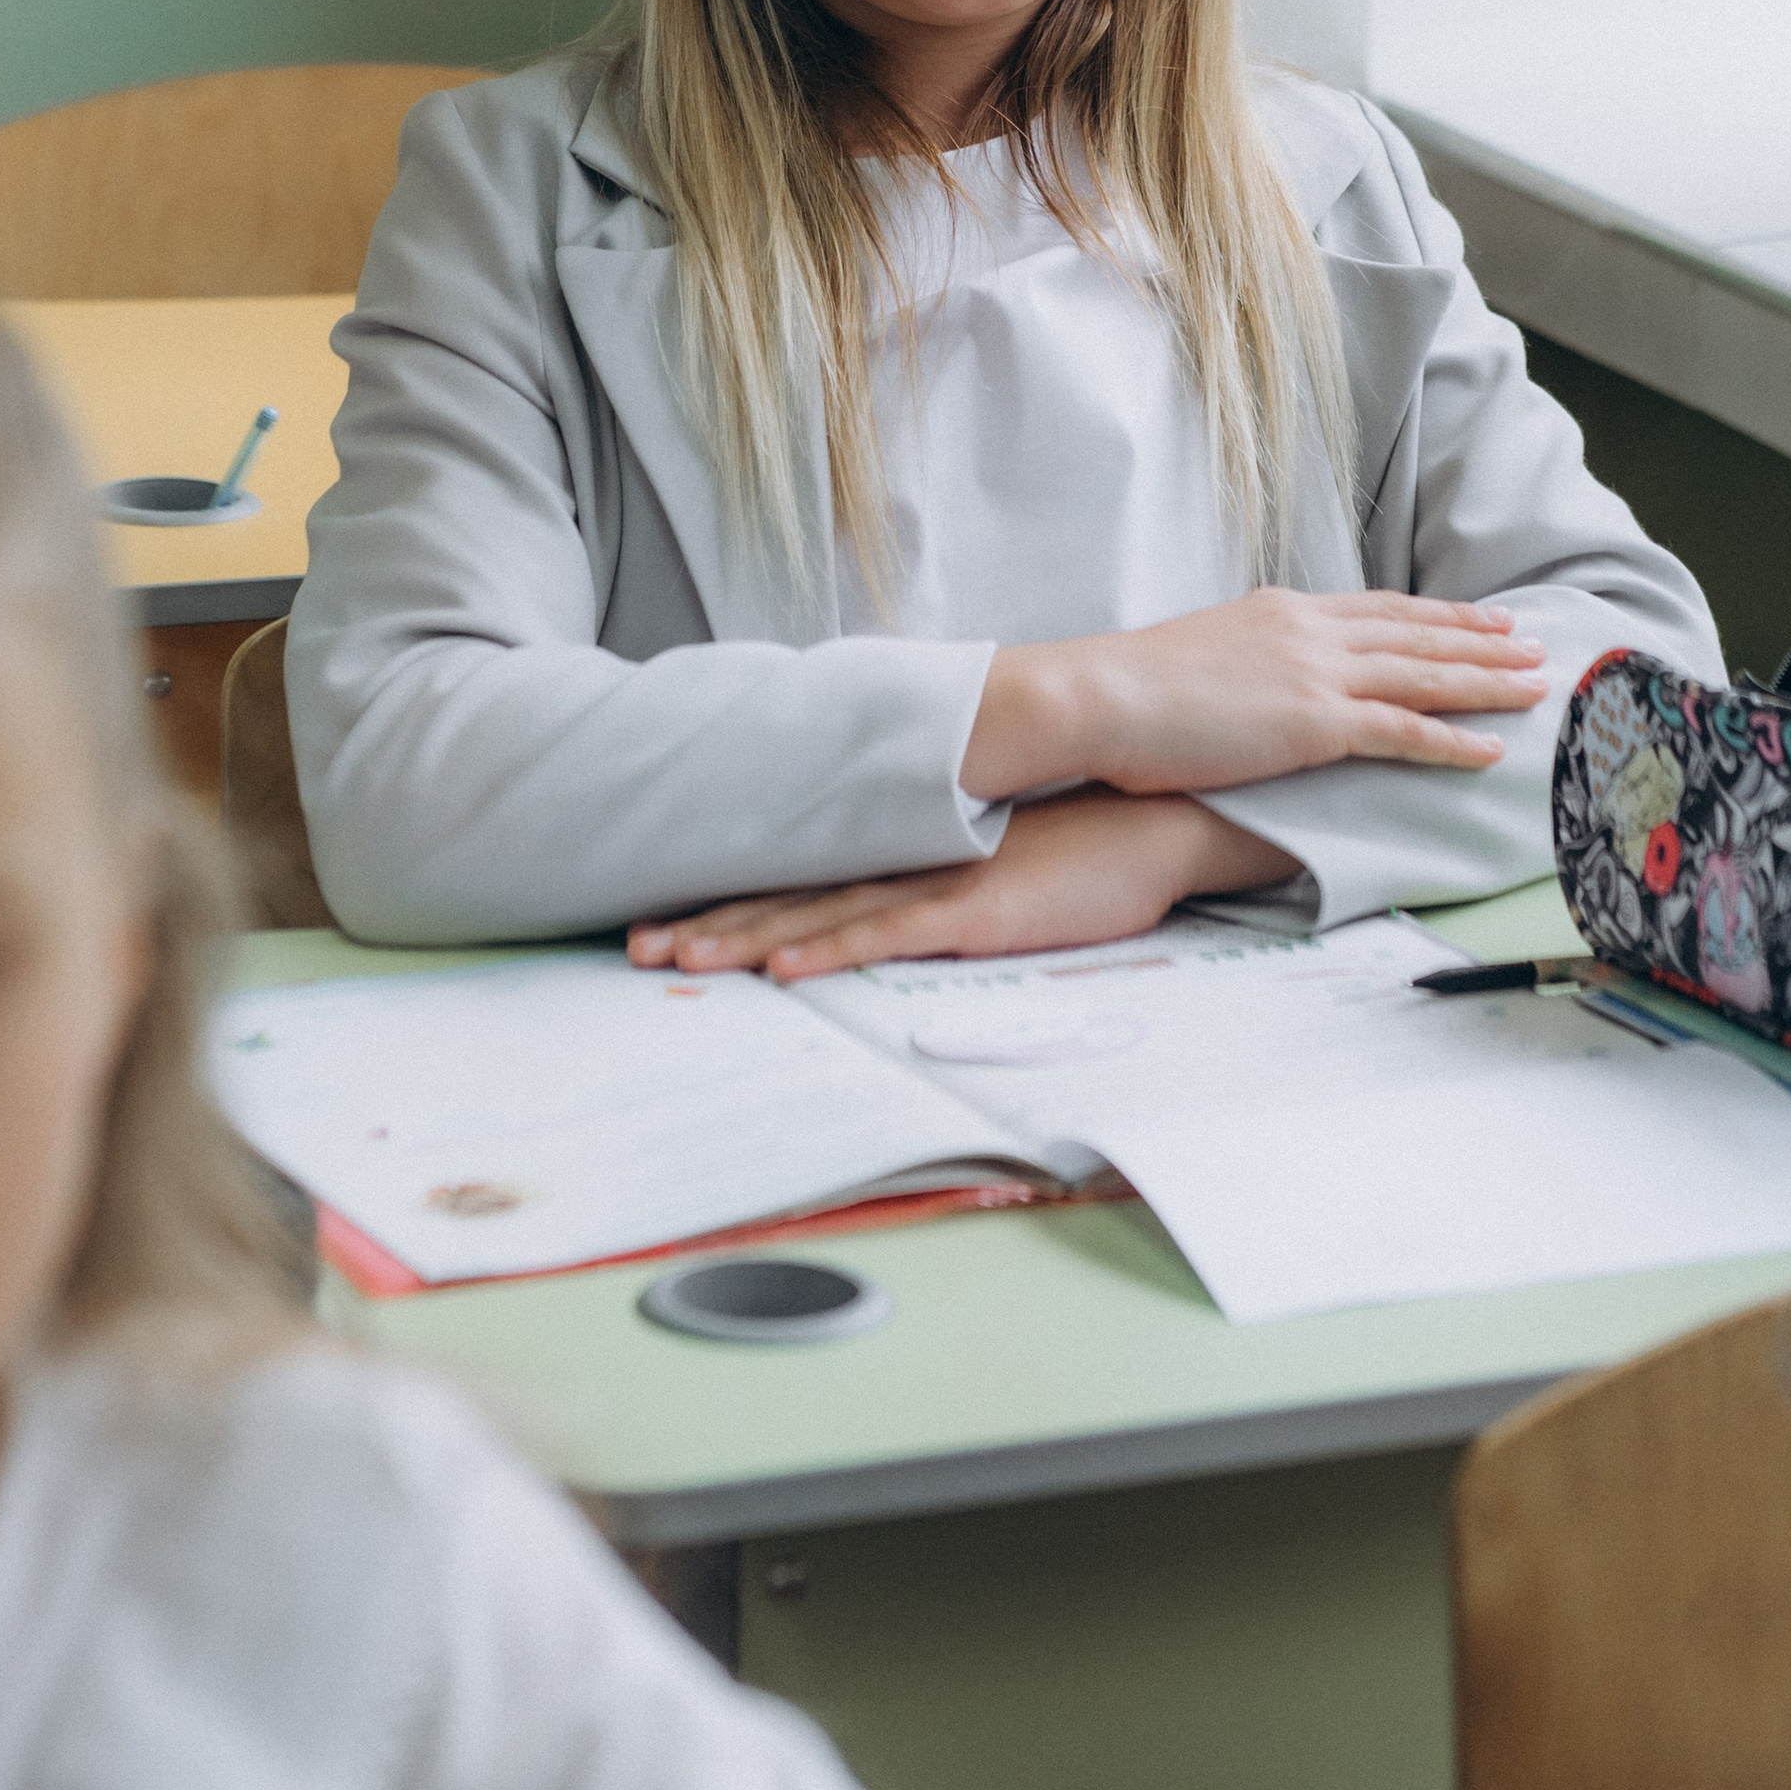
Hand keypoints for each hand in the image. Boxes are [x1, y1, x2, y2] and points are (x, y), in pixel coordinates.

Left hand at [626, 792, 1296, 981]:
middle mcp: (905, 861)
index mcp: (904, 851)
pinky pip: (891, 934)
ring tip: (678, 960)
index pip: (798, 880)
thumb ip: (936, 877)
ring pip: (821, 916)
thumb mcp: (990, 859)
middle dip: (707, 925)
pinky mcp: (977, 911)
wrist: (1155, 821)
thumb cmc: (1078, 845)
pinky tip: (784, 968)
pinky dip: (832, 951)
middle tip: (635, 951)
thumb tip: (886, 903)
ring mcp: (937, 884)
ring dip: (744, 940)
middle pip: (788, 897)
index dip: (727, 903)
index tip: (662, 925)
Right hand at [963, 590, 1547, 801]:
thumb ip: (1251, 657)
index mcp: (1283, 610)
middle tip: (1532, 643)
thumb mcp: (1204, 652)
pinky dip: (1452, 741)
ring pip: (1423, 674)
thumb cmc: (1133, 689)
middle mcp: (1310, 630)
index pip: (1379, 610)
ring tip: (1534, 684)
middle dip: (1479, 640)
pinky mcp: (1313, 723)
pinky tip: (1491, 748)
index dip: (1436, 616)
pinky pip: (1402, 731)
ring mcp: (1315, 674)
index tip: (1480, 618)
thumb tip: (1266, 676)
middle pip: (1415, 634)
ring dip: (1485, 681)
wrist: (1100, 696)